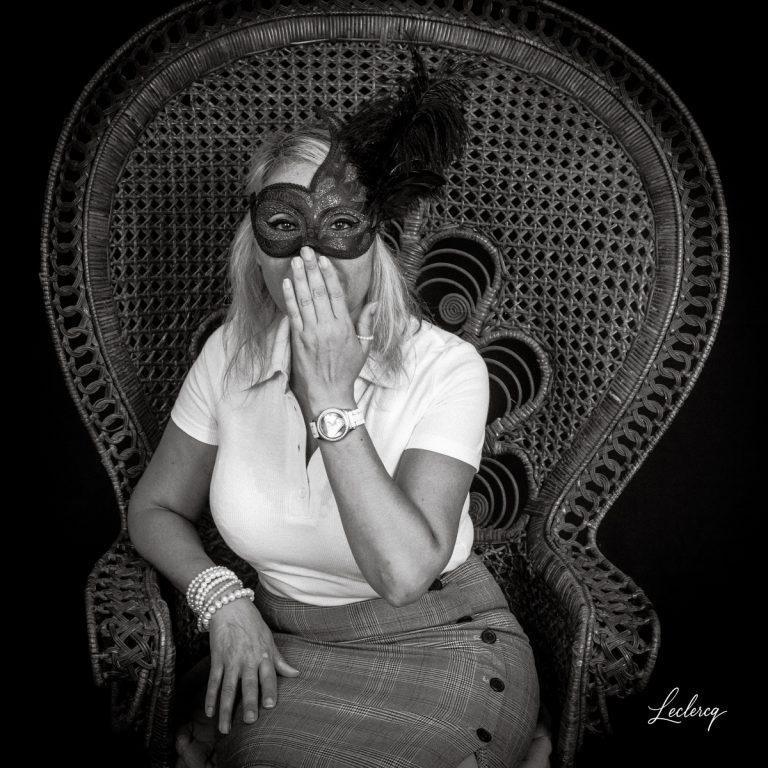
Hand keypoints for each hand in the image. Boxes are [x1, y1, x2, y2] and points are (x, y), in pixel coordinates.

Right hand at [206, 597, 299, 733]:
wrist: (230, 606)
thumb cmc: (253, 623)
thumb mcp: (269, 639)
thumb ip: (280, 660)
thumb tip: (296, 674)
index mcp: (263, 655)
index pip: (268, 675)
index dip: (269, 690)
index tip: (270, 705)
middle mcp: (247, 659)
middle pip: (248, 684)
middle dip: (248, 702)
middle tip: (249, 721)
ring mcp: (231, 660)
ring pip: (228, 688)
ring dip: (226, 709)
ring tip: (225, 728)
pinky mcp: (217, 659)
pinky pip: (213, 681)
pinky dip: (210, 697)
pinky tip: (209, 712)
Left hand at [282, 246, 376, 416]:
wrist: (328, 393)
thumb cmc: (346, 371)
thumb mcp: (363, 348)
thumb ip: (367, 324)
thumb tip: (374, 303)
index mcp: (344, 327)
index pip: (336, 294)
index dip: (329, 274)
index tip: (324, 259)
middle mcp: (327, 327)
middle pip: (319, 292)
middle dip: (311, 269)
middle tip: (306, 251)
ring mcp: (311, 333)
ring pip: (304, 300)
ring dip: (299, 278)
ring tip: (295, 261)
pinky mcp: (298, 340)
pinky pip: (293, 314)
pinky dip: (289, 297)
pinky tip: (286, 283)